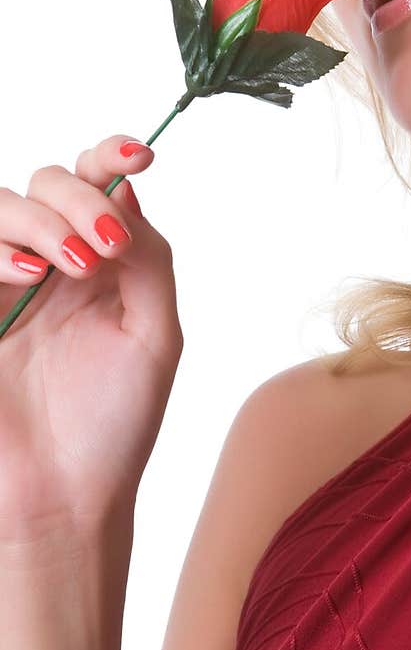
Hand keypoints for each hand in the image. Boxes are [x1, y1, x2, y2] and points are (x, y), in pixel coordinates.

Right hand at [0, 136, 183, 541]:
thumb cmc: (115, 422)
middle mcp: (49, 262)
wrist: (64, 494)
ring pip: (0, 205)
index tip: (139, 157)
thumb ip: (149, 257)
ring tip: (68, 268)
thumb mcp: (156, 335)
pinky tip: (28, 278)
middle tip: (104, 248)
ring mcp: (2, 283)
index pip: (97, 183)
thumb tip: (127, 188)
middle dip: (78, 199)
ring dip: (40, 222)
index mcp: (99, 261)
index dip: (111, 154)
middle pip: (46, 183)